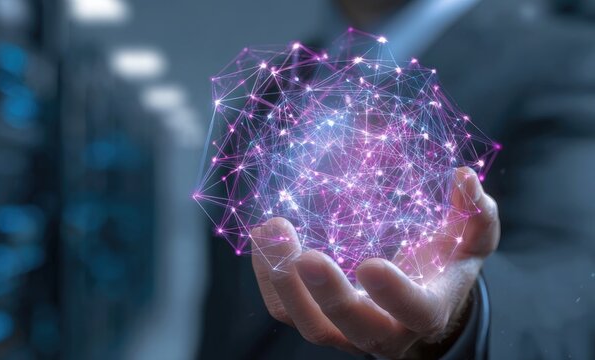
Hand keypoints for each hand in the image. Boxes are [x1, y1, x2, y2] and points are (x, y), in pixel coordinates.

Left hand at [250, 167, 499, 357]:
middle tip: (305, 255)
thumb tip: (464, 176)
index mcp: (427, 310)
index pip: (415, 311)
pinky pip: (286, 311)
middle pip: (354, 328)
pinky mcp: (318, 321)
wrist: (419, 303)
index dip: (394, 294)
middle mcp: (386, 332)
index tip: (370, 264)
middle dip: (327, 295)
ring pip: (311, 325)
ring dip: (284, 285)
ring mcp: (347, 332)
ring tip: (270, 232)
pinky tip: (262, 239)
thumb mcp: (470, 238)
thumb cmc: (445, 262)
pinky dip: (268, 279)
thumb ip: (475, 212)